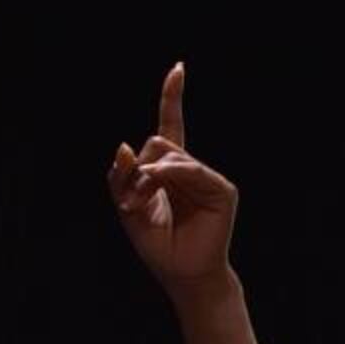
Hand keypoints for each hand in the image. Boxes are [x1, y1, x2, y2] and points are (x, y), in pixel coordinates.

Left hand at [107, 64, 239, 296]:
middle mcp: (190, 170)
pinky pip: (189, 169)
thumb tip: (125, 146)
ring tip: (139, 206)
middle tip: (130, 201)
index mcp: (170, 171)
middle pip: (158, 142)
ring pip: (170, 154)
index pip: (171, 126)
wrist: (183, 274)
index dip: (173, 97)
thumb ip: (122, 176)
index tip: (178, 69)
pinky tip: (158, 193)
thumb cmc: (159, 245)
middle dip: (138, 169)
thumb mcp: (128, 207)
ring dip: (147, 178)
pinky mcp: (222, 190)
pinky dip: (168, 176)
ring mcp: (208, 179)